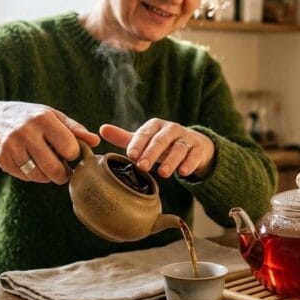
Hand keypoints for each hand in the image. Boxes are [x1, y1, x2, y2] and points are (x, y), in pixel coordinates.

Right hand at [0, 101, 99, 183]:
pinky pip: (26, 178)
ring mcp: (12, 148)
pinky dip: (33, 176)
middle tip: (64, 170)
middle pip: (54, 168)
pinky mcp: (3, 160)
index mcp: (43, 119)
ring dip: (48, 176)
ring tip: (48, 166)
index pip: (69, 148)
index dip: (73, 154)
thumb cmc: (30, 118)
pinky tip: (33, 165)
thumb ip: (74, 129)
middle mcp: (26, 133)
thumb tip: (96, 141)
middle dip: (63, 174)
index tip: (71, 153)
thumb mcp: (52, 116)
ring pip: (40, 176)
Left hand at [99, 119, 213, 178]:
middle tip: (142, 166)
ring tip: (163, 173)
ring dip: (171, 160)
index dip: (138, 143)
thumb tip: (101, 129)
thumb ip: (125, 138)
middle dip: (152, 152)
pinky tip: (183, 173)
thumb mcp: (145, 141)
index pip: (145, 133)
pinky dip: (189, 163)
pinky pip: (194, 155)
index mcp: (155, 126)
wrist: (194, 145)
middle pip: (161, 139)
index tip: (131, 155)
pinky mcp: (198, 149)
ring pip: (179, 148)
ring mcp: (186, 138)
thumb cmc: (163, 144)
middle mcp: (171, 130)